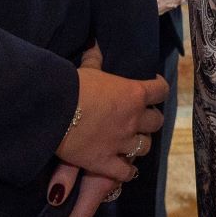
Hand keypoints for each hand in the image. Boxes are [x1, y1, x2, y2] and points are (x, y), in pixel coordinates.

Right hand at [56, 62, 167, 184]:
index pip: (161, 90)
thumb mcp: (87, 69)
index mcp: (133, 93)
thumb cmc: (72, 86)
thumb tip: (95, 45)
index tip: (153, 88)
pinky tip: (125, 168)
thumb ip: (96, 60)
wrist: (54, 111)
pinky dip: (127, 171)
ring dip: (140, 143)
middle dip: (150, 120)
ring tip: (131, 141)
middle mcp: (133, 119)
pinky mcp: (106, 162)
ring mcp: (122, 142)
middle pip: (157, 122)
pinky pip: (126, 172)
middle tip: (139, 118)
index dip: (159, 89)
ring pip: (145, 147)